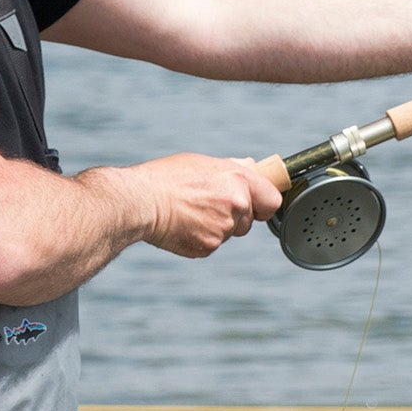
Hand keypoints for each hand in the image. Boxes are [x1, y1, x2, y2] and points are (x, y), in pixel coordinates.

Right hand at [120, 153, 283, 257]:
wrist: (139, 201)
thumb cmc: (166, 178)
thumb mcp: (201, 163)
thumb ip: (231, 168)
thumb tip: (251, 165)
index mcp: (238, 180)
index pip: (271, 200)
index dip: (263, 203)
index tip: (255, 204)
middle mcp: (236, 204)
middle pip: (248, 219)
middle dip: (234, 215)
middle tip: (206, 204)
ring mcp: (223, 228)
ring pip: (229, 233)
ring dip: (216, 227)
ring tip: (190, 212)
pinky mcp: (208, 247)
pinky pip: (212, 245)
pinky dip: (200, 238)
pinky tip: (183, 225)